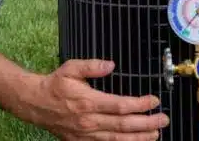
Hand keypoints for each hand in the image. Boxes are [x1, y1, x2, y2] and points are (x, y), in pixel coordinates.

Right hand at [24, 59, 168, 139]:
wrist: (36, 103)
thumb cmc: (56, 84)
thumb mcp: (71, 68)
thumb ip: (92, 66)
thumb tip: (111, 65)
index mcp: (89, 101)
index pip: (121, 106)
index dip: (140, 104)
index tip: (154, 101)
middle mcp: (90, 121)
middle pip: (124, 125)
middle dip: (147, 123)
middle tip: (163, 119)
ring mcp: (87, 134)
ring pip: (118, 138)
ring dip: (139, 137)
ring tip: (156, 134)